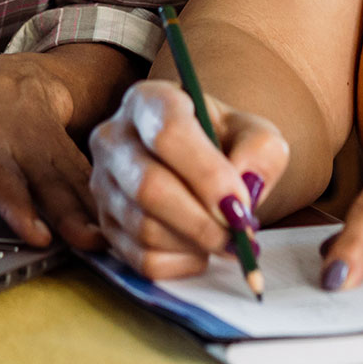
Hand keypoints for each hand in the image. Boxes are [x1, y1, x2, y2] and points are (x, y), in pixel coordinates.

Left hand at [0, 53, 107, 251]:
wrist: (16, 73)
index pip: (1, 176)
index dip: (18, 205)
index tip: (36, 233)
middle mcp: (21, 141)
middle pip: (45, 181)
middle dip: (67, 213)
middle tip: (86, 241)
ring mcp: (50, 145)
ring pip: (72, 179)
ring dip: (90, 210)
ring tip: (104, 240)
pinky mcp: (71, 151)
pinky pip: (87, 177)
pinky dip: (102, 200)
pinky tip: (115, 224)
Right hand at [89, 80, 288, 279]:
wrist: (200, 164)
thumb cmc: (225, 143)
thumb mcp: (253, 133)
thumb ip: (260, 152)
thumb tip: (243, 189)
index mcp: (148, 100)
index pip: (168, 132)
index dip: (206, 174)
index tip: (241, 206)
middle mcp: (114, 138)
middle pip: (149, 187)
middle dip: (201, 221)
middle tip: (239, 236)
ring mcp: (102, 184)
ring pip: (144, 227)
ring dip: (194, 243)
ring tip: (223, 237)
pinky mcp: (105, 226)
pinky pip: (141, 259)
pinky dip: (180, 263)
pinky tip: (199, 247)